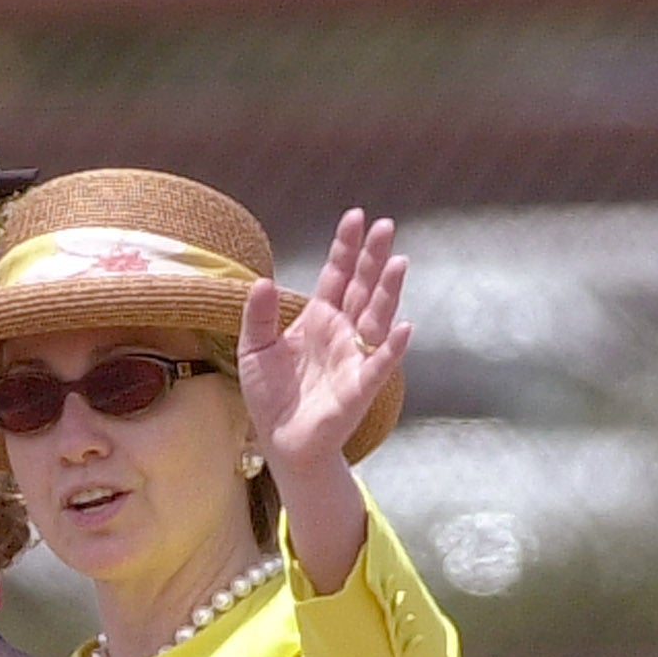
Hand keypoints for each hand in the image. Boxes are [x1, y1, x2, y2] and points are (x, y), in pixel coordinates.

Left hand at [237, 208, 409, 480]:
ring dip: (388, 291)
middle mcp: (342, 331)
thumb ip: (258, 316)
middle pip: (363, 287)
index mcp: (318, 317)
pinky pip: (379, 363)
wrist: (280, 439)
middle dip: (373, 258)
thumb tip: (261, 281)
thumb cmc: (271, 394)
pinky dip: (392, 347)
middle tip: (385, 226)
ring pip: (376, 317)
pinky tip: (404, 327)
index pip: (336, 275)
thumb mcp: (254, 349)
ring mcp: (355, 356)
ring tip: (398, 262)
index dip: (346, 248)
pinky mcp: (360, 386)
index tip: (356, 216)